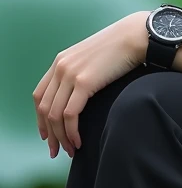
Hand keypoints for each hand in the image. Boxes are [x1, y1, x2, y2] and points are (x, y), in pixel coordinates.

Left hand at [32, 11, 149, 158]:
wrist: (136, 35)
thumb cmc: (121, 49)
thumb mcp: (93, 59)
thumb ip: (82, 73)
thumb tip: (81, 96)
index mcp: (61, 61)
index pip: (40, 96)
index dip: (40, 119)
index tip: (47, 136)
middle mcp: (60, 67)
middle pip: (44, 109)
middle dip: (50, 134)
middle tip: (56, 151)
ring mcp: (70, 74)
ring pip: (55, 115)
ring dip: (61, 137)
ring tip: (70, 150)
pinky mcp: (83, 82)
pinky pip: (69, 115)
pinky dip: (71, 132)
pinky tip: (79, 142)